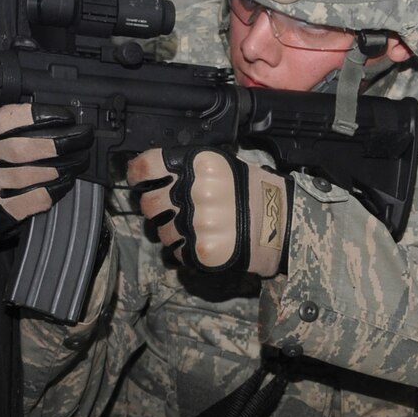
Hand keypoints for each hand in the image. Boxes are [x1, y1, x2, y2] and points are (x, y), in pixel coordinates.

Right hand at [0, 102, 93, 241]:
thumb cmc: (1, 166)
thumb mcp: (2, 140)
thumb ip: (21, 130)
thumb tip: (59, 124)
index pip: (3, 119)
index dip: (36, 117)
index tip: (65, 118)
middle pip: (18, 149)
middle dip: (55, 145)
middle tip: (81, 140)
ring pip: (22, 176)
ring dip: (56, 169)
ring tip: (78, 162)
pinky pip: (24, 202)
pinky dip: (49, 192)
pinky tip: (64, 184)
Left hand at [127, 146, 290, 277]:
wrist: (281, 225)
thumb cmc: (252, 192)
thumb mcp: (223, 166)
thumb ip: (189, 168)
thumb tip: (153, 173)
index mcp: (199, 166)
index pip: (147, 167)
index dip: (136, 175)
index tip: (137, 181)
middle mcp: (196, 192)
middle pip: (149, 203)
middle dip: (155, 208)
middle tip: (170, 209)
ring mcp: (198, 223)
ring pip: (160, 231)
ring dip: (170, 231)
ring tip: (193, 228)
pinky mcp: (201, 250)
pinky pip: (176, 251)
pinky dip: (184, 248)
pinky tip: (201, 241)